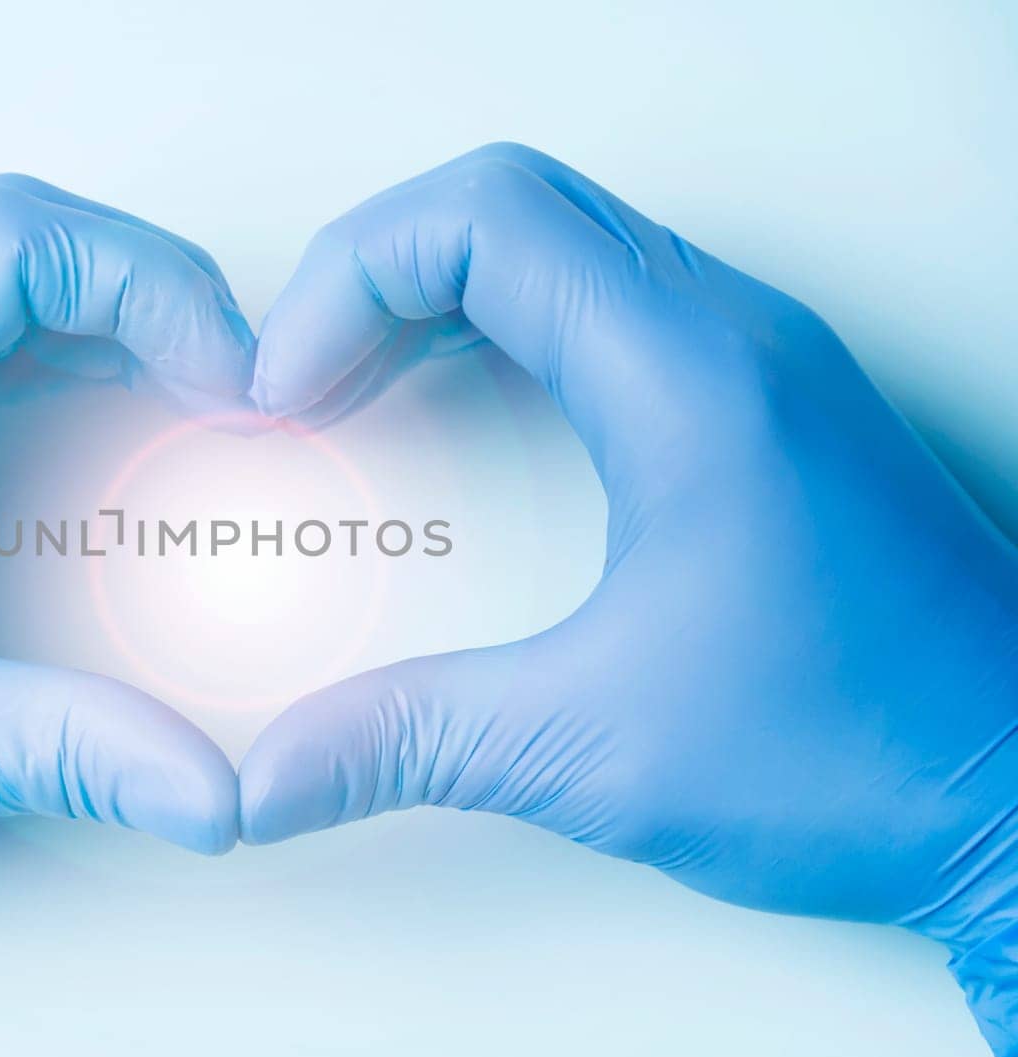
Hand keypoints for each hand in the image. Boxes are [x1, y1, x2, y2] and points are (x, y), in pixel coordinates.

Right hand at [241, 143, 1017, 1056]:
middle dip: (372, 271)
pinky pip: (603, 302)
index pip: (485, 218)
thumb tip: (265, 782)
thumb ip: (410, 746)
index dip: (347, 278)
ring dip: (435, 293)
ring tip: (355, 389)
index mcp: (691, 380)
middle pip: (510, 201)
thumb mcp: (600, 750)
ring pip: (560, 239)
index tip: (288, 391)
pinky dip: (500, 329)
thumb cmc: (863, 756)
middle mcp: (731, 335)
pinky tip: (463, 419)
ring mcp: (754, 360)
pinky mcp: (759, 405)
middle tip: (302, 380)